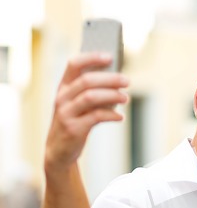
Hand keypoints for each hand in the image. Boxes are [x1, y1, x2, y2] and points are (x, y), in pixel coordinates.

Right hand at [45, 52, 128, 171]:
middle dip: (110, 79)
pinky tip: (120, 117)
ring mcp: (66, 113)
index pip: (74, 64)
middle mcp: (62, 97)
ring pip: (91, 97)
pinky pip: (96, 117)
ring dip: (112, 96)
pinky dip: (111, 115)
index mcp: (63, 87)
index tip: (110, 56)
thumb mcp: (77, 105)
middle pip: (87, 81)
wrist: (59, 150)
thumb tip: (116, 81)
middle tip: (126, 81)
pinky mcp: (74, 129)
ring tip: (126, 98)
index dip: (91, 57)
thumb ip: (90, 92)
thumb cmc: (74, 122)